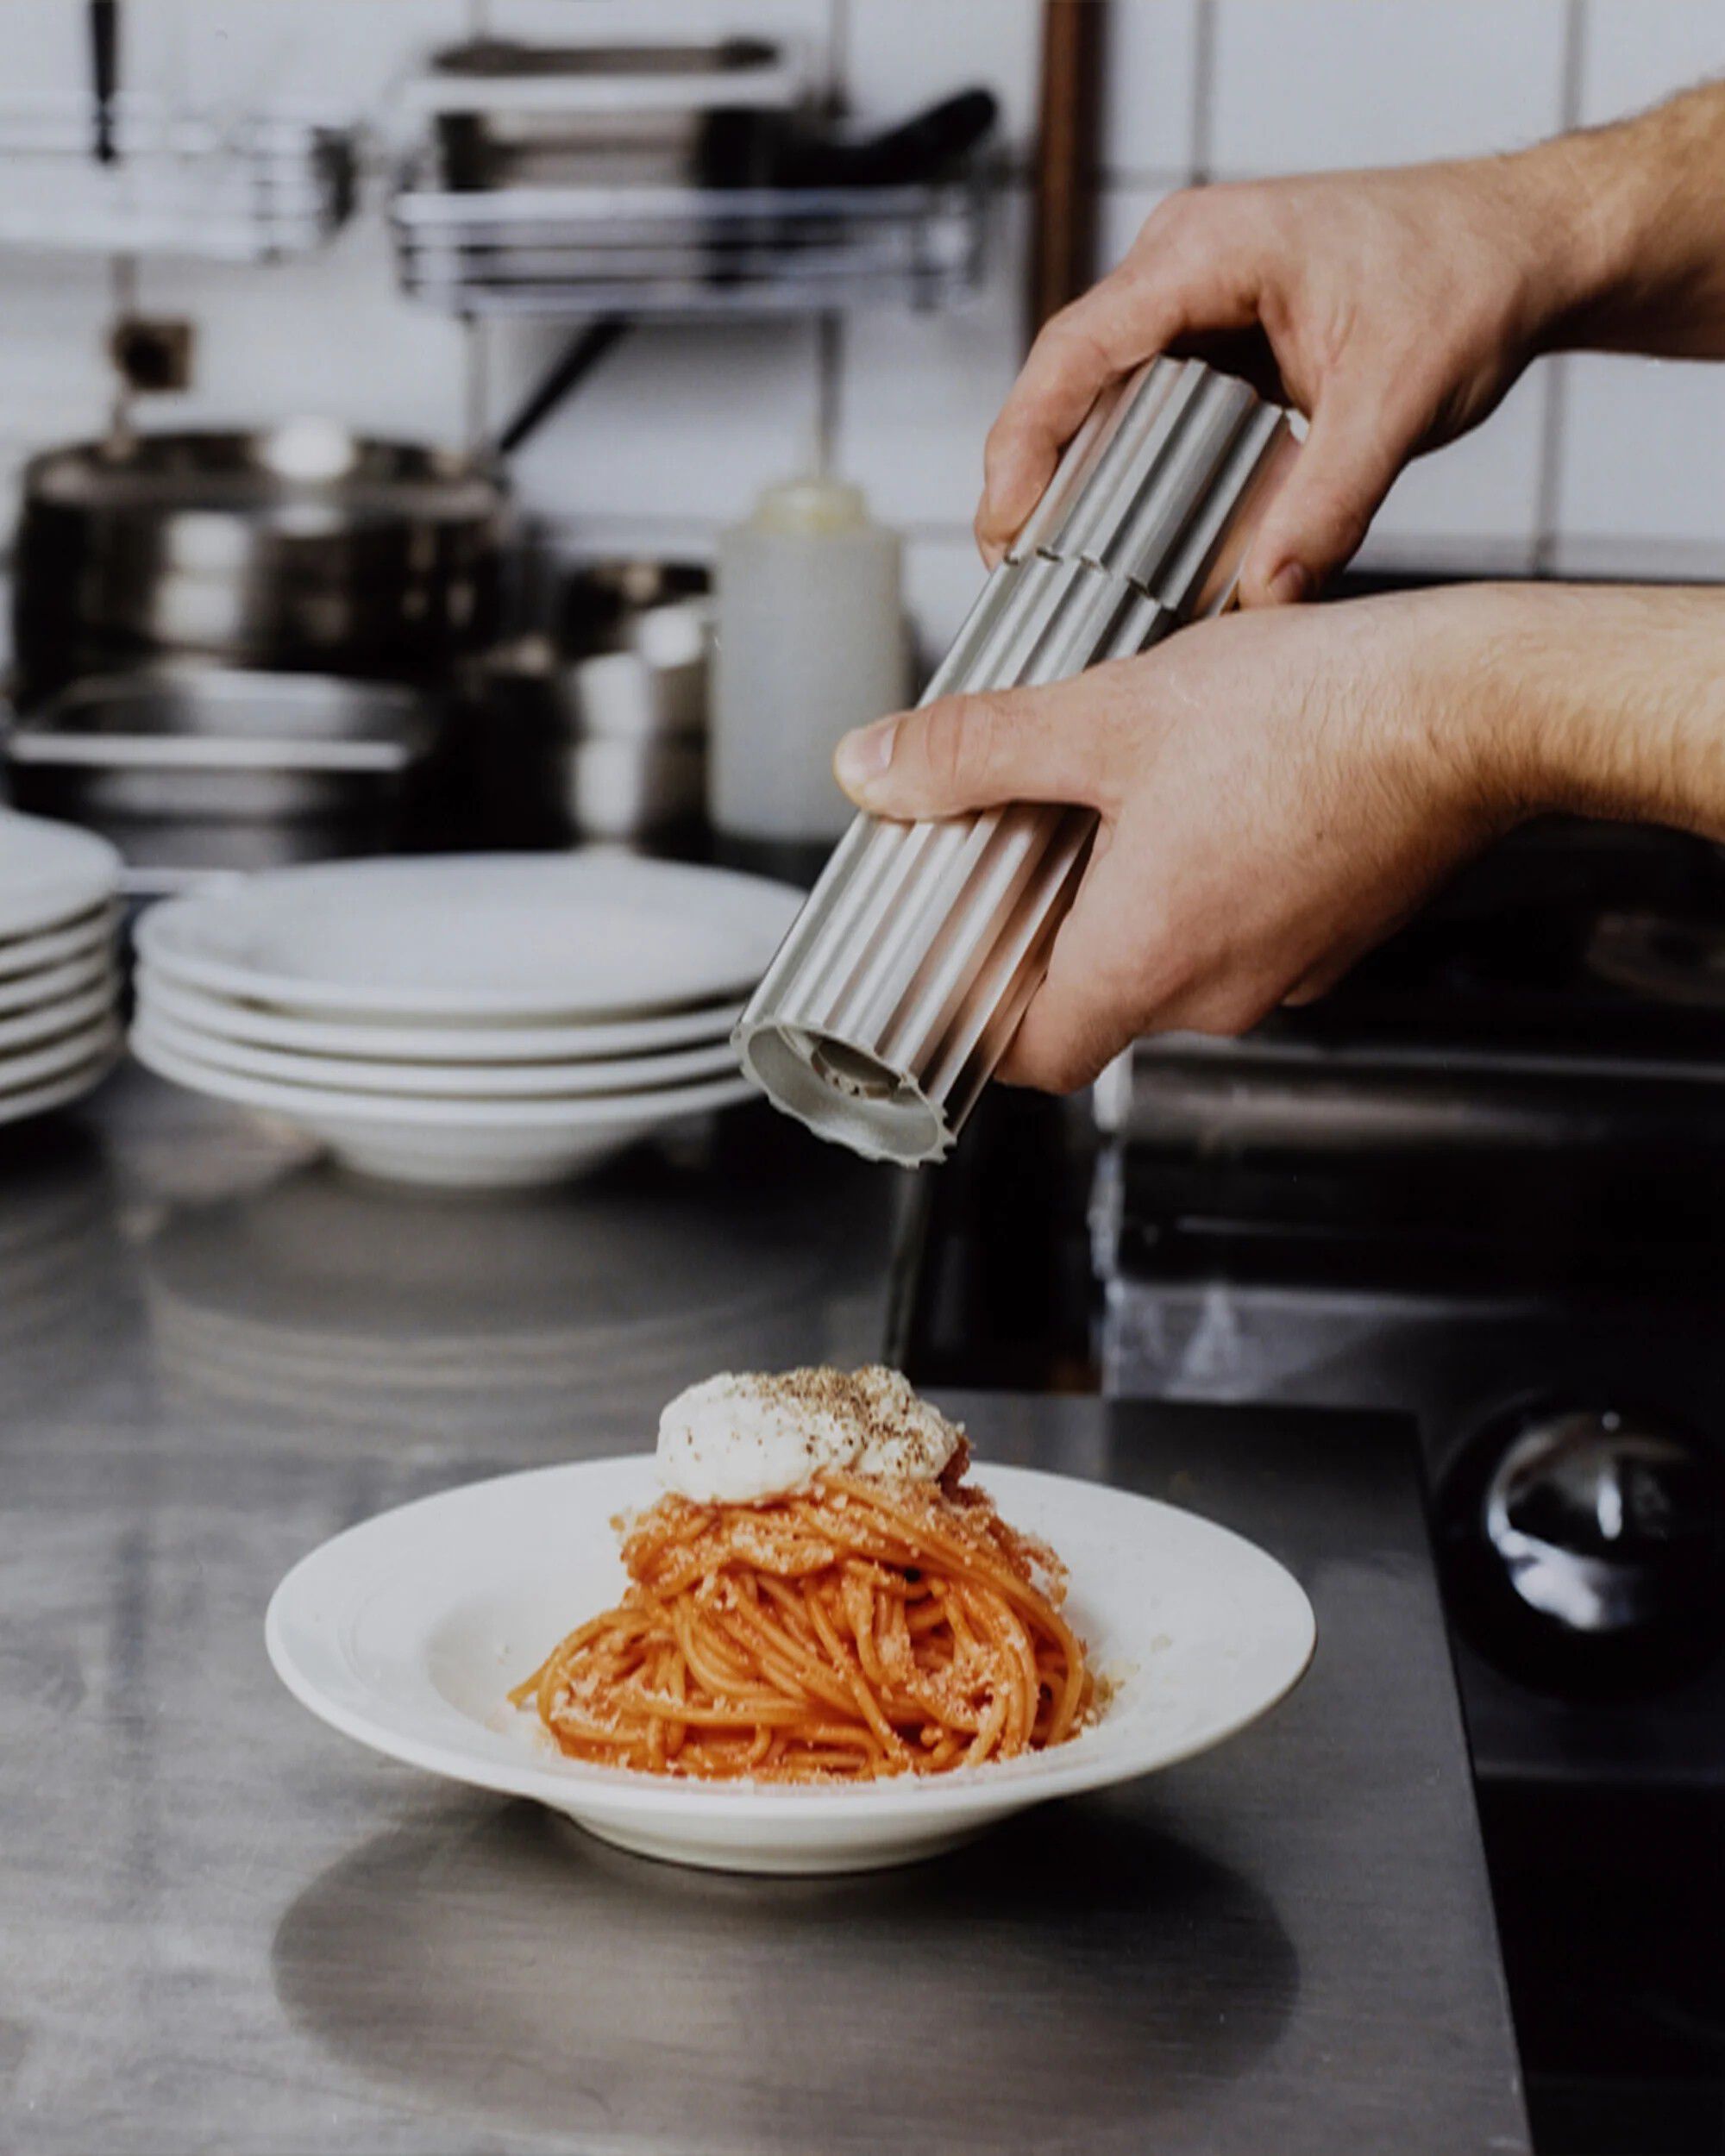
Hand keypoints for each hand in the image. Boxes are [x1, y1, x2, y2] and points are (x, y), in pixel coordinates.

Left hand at [834, 589, 1524, 1091]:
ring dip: (1131, 903)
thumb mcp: (1106, 717)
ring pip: (1173, 964)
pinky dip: (1206, 887)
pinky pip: (1243, 934)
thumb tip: (875, 768)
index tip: (955, 967)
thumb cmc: (1315, 717)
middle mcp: (1217, 994)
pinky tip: (1205, 799)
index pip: (1032, 1057)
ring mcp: (1287, 971)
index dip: (979, 1020)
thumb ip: (976, 750)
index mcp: (1145, 963)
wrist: (1474, 705)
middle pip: (1096, 1005)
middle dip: (1050, 935)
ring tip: (1114, 807)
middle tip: (1018, 852)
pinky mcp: (1336, 936)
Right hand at [976, 154, 1598, 603]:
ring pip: (1103, 406)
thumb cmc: (1467, 277)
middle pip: (1071, 385)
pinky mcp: (1212, 345)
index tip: (1004, 529)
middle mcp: (1178, 268)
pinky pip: (1148, 415)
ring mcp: (1189, 305)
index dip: (1024, 445)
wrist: (1522, 248)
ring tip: (1063, 573)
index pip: (1075, 351)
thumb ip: (1330, 505)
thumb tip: (1268, 598)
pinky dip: (1134, 477)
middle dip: (1040, 481)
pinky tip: (1130, 541)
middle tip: (1025, 576)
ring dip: (1083, 485)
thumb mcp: (1401, 400)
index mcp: (1204, 252)